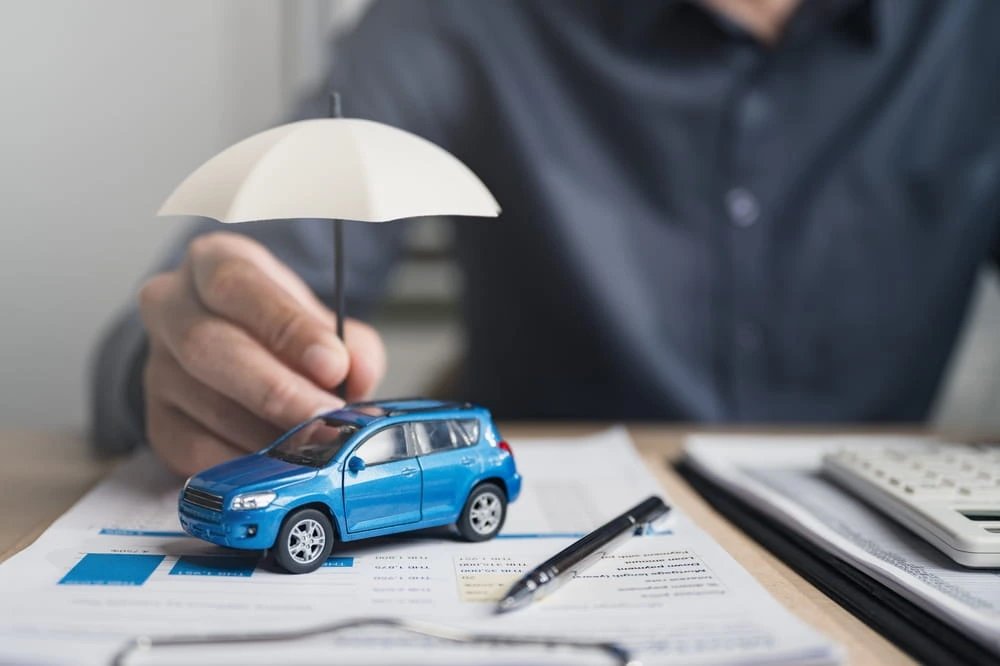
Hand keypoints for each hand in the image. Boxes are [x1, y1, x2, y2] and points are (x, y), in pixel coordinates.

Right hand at [138, 232, 385, 475]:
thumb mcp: (323, 318)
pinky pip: (194, 449)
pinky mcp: (158, 419)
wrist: (243, 346)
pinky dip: (244, 461)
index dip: (287, 328)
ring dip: (267, 432)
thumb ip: (352, 343)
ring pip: (204, 404)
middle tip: (326, 415)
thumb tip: (360, 374)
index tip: (332, 364)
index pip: (237, 287)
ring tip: (316, 442)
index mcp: (212, 262)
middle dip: (276, 390)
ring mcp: (156, 366)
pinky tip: (280, 462)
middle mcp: (170, 307)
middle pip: (208, 348)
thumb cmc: (284, 327)